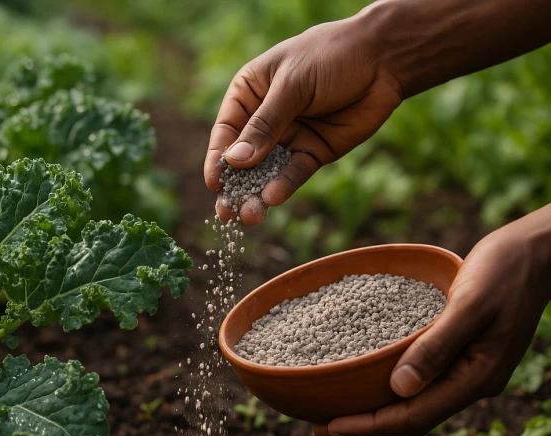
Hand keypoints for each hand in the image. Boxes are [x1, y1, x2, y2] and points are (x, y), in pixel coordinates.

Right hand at [204, 14, 402, 224]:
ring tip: (250, 216)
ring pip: (266, 171)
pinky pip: (294, 173)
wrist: (384, 59)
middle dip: (235, 185)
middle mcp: (264, 119)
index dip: (218, 158)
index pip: (226, 131)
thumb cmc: (331, 56)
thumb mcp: (292, 85)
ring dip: (257, 194)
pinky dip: (284, 186)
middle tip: (226, 213)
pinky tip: (274, 197)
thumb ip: (265, 124)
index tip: (214, 183)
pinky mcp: (313, 152)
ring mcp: (289, 137)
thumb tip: (236, 161)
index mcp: (250, 93)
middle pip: (243, 158)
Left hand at [314, 205, 550, 435]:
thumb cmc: (506, 271)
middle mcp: (471, 381)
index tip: (328, 427)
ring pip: (415, 400)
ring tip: (334, 406)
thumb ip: (437, 346)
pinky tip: (365, 374)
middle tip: (318, 425)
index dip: (369, 426)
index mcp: (476, 378)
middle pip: (411, 417)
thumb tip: (399, 388)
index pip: (414, 417)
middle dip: (365, 425)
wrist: (536, 252)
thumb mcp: (469, 305)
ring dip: (375, 407)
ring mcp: (467, 368)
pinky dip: (389, 383)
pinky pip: (419, 377)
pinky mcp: (460, 351)